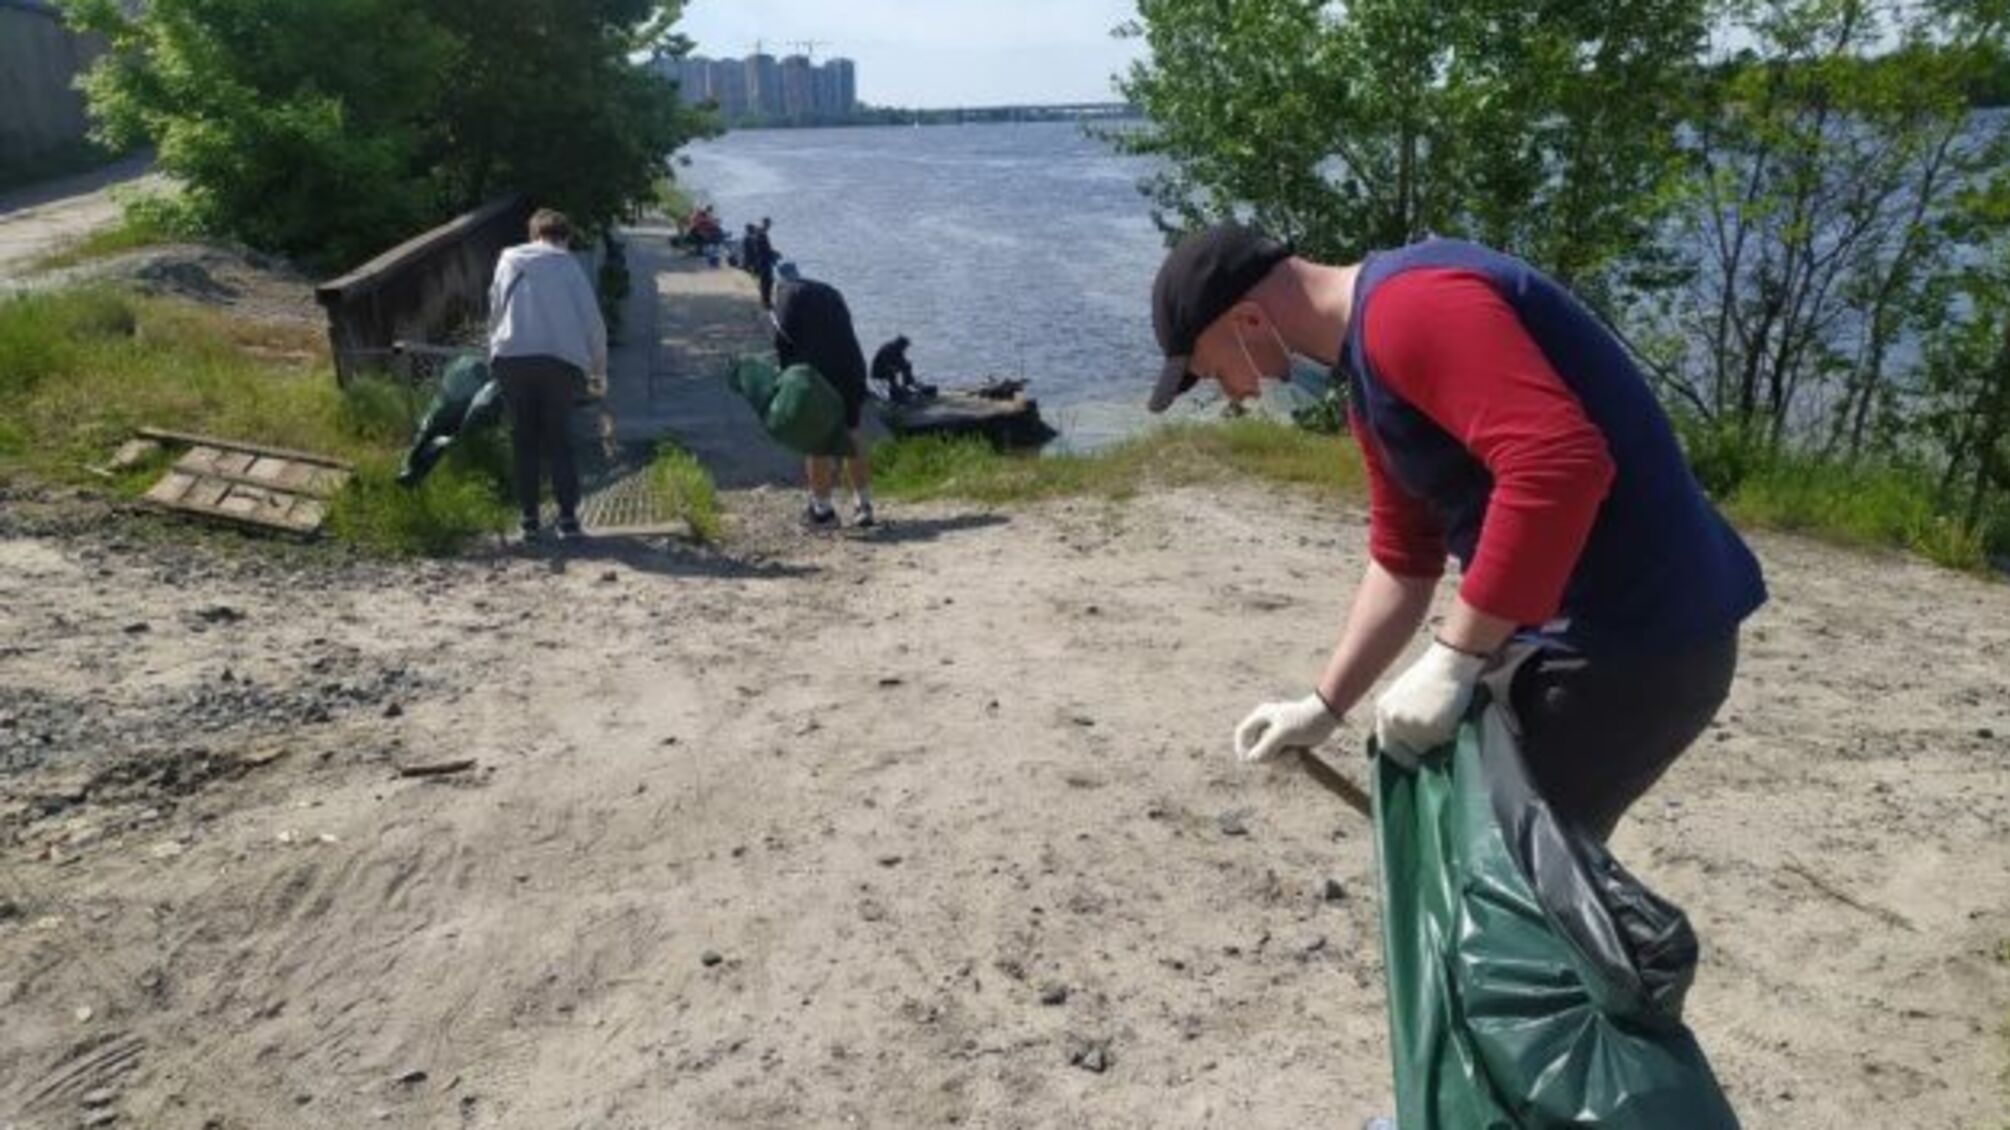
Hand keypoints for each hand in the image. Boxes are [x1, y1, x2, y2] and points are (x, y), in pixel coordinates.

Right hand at [1234, 693, 1340, 763]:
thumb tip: (1251, 760)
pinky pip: (1280, 756)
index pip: (1242, 734)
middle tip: (1283, 758)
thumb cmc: (1305, 721)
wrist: (1327, 716)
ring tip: (1295, 757)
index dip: (1241, 748)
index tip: (1249, 761)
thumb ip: (1265, 747)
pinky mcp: (1288, 741)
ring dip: (1280, 761)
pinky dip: (1288, 760)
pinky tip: (1299, 757)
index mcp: (1261, 717)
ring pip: (1269, 755)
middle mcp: (1267, 725)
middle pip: (1256, 748)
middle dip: (1268, 757)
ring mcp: (1277, 734)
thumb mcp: (1282, 734)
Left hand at [1373, 640, 1487, 765]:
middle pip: (1404, 753)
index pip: (1386, 746)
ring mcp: (1411, 726)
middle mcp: (1393, 721)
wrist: (1451, 662)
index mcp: (1384, 711)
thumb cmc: (1432, 676)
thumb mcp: (1405, 697)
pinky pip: (1442, 744)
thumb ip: (1401, 719)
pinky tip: (1453, 720)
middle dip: (1417, 755)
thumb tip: (1409, 745)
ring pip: (1425, 750)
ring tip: (1445, 726)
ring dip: (1435, 745)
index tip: (1413, 762)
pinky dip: (1449, 738)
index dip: (1401, 756)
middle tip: (1432, 754)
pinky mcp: (1431, 728)